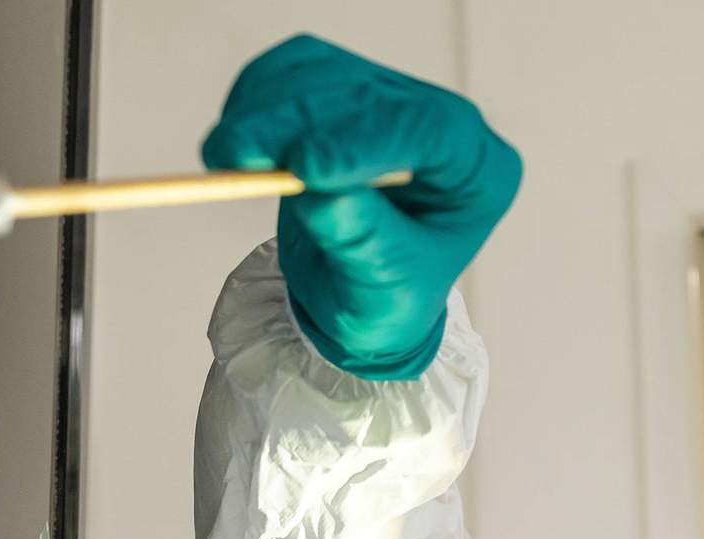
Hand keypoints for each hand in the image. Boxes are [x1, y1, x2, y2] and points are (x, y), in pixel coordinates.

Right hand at [202, 34, 520, 379]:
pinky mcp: (341, 96)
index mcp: (479, 172)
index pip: (434, 131)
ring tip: (225, 152)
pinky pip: (296, 71)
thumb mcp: (381, 290)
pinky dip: (258, 97)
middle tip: (238, 152)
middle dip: (297, 120)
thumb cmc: (385, 302)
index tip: (306, 164)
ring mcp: (390, 103)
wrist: (356, 298)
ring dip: (267, 107)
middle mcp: (442, 126)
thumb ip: (359, 239)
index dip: (367, 138)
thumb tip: (317, 190)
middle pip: (370, 94)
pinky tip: (236, 135)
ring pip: (327, 74)